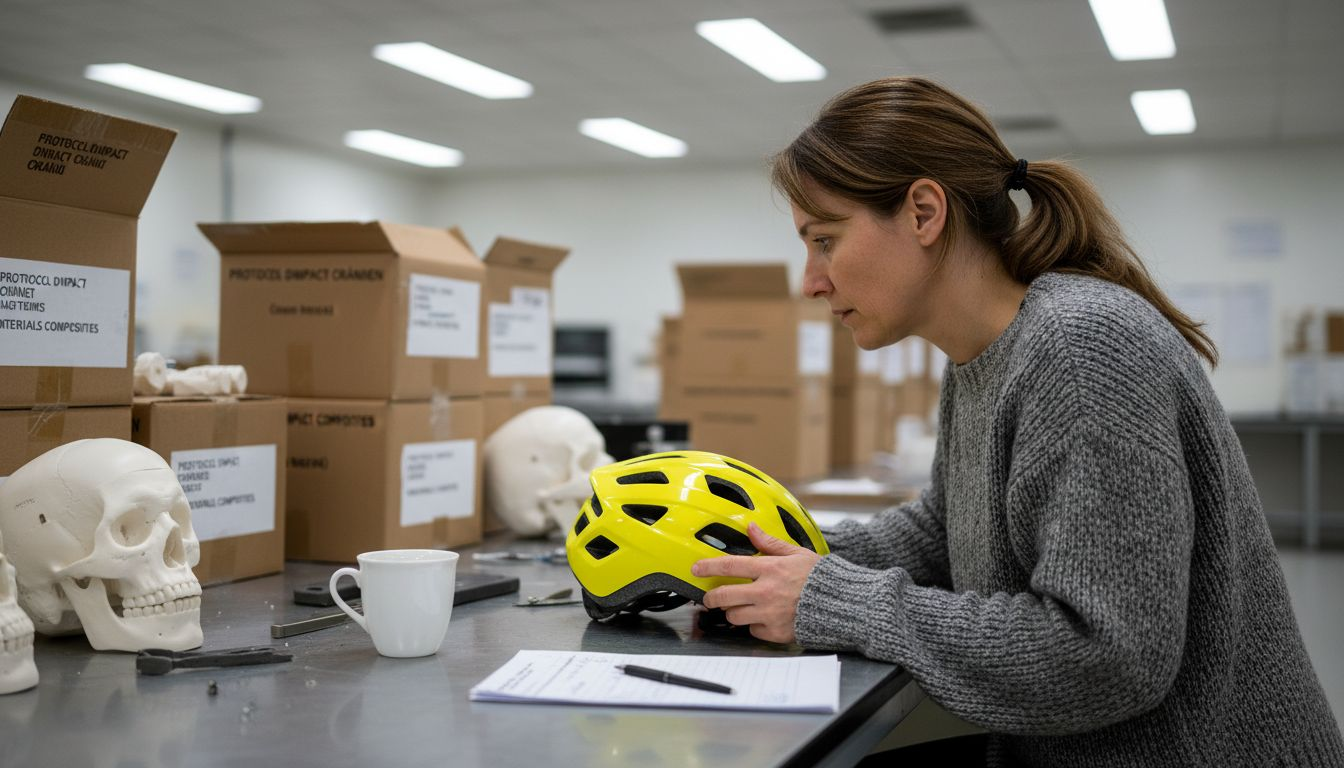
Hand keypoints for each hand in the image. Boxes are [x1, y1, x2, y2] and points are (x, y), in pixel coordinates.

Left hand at [693, 522, 821, 643]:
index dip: (707, 567)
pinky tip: (765, 618)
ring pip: (734, 616)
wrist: (842, 605)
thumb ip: (771, 543)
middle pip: (723, 596)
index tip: (696, 569)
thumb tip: (751, 529)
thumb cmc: (821, 578)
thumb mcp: (797, 554)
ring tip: (743, 607)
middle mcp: (765, 592)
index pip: (729, 566)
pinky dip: (755, 626)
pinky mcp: (775, 632)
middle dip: (711, 597)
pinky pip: (753, 631)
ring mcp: (768, 614)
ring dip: (734, 612)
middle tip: (710, 597)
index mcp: (769, 569)